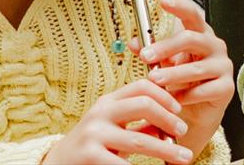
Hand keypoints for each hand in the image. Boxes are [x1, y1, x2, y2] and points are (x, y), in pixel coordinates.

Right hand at [42, 79, 192, 164]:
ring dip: (167, 150)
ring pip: (140, 140)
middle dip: (169, 119)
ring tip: (185, 158)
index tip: (179, 110)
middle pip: (144, 105)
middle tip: (183, 131)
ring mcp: (94, 134)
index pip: (141, 86)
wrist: (58, 164)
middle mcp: (100, 113)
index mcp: (108, 102)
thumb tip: (172, 124)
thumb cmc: (94, 146)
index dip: (165, 95)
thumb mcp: (115, 128)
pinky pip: (124, 164)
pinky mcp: (90, 156)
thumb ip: (140, 124)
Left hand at [132, 0, 233, 158]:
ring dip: (173, 75)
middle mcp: (215, 46)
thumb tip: (133, 43)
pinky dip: (187, 96)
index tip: (163, 1)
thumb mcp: (163, 65)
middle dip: (167, 47)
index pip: (193, 16)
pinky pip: (205, 90)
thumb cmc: (180, 84)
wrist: (195, 115)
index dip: (180, 7)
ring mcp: (223, 66)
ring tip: (155, 81)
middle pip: (192, 39)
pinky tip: (174, 100)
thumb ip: (151, 52)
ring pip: (197, 68)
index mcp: (200, 35)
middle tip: (146, 56)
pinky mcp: (227, 88)